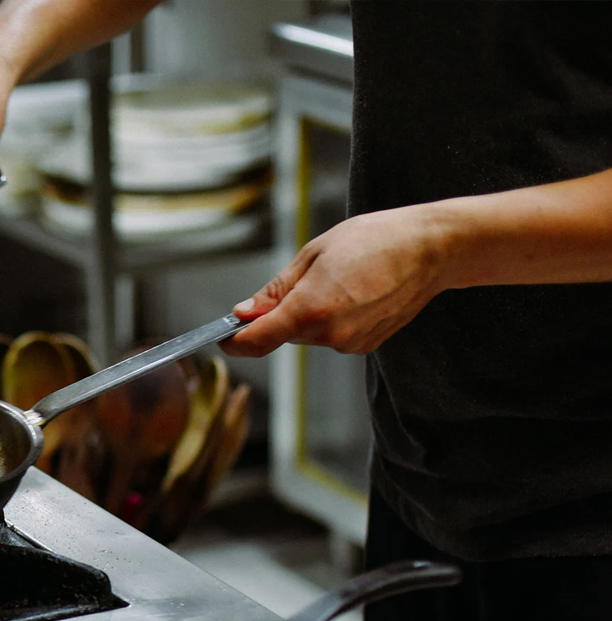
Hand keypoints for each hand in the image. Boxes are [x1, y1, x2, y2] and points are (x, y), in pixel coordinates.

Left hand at [221, 205, 447, 356]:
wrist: (431, 249)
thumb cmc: (373, 240)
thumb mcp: (313, 254)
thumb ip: (275, 290)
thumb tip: (243, 312)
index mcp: (310, 310)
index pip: (256, 341)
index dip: (234, 340)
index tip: (223, 335)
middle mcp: (329, 335)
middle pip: (283, 334)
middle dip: (281, 313)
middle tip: (306, 277)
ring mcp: (350, 344)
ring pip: (309, 334)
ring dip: (310, 313)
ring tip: (340, 279)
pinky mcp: (366, 345)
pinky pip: (333, 335)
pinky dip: (333, 318)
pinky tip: (355, 292)